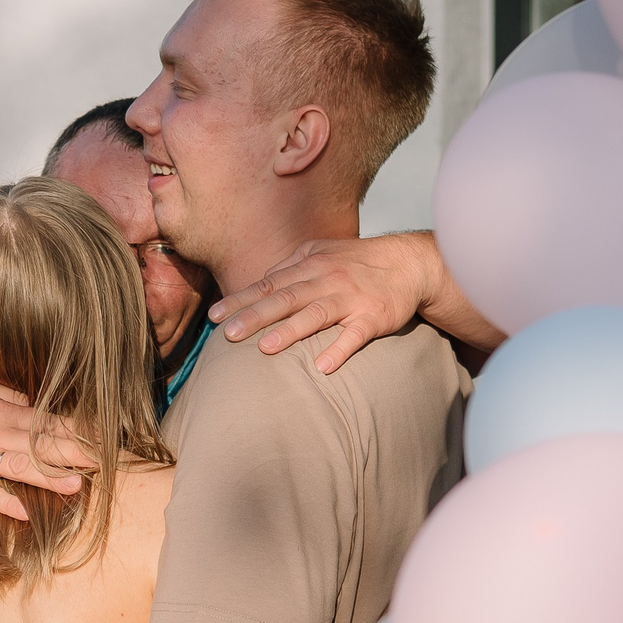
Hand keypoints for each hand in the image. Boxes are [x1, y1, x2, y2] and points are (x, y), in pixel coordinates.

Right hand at [0, 377, 93, 524]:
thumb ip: (5, 394)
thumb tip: (32, 402)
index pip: (44, 422)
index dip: (73, 431)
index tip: (99, 439)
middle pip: (39, 444)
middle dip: (72, 453)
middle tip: (101, 463)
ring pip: (18, 466)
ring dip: (48, 476)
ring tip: (75, 485)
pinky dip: (4, 501)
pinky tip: (24, 512)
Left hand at [209, 233, 501, 373]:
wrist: (408, 263)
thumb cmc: (358, 263)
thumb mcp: (322, 255)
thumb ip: (290, 269)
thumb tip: (259, 284)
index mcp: (310, 266)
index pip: (268, 284)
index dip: (241, 299)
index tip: (214, 316)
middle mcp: (326, 279)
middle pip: (285, 298)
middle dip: (254, 316)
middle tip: (227, 334)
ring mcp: (350, 298)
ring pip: (316, 314)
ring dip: (290, 332)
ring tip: (264, 349)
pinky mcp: (373, 317)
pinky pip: (355, 335)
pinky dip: (340, 350)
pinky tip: (323, 367)